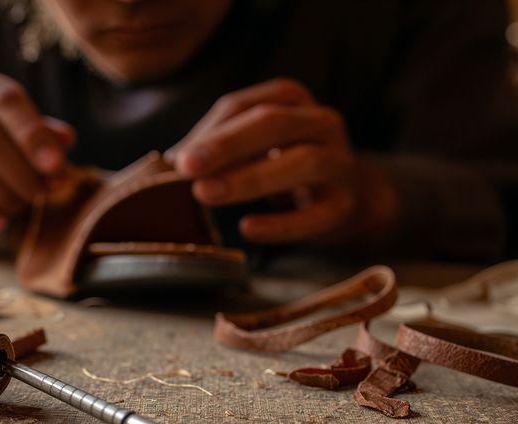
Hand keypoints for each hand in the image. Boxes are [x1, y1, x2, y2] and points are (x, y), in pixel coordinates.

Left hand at [167, 79, 394, 243]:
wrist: (345, 198)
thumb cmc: (283, 165)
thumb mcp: (251, 147)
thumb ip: (216, 147)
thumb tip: (170, 162)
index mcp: (291, 100)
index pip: (245, 106)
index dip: (210, 131)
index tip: (177, 159)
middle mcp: (322, 122)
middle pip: (275, 123)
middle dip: (227, 145)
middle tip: (187, 168)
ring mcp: (340, 162)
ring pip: (304, 162)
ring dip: (250, 178)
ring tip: (206, 194)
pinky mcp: (346, 204)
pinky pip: (316, 214)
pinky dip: (280, 223)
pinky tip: (248, 228)